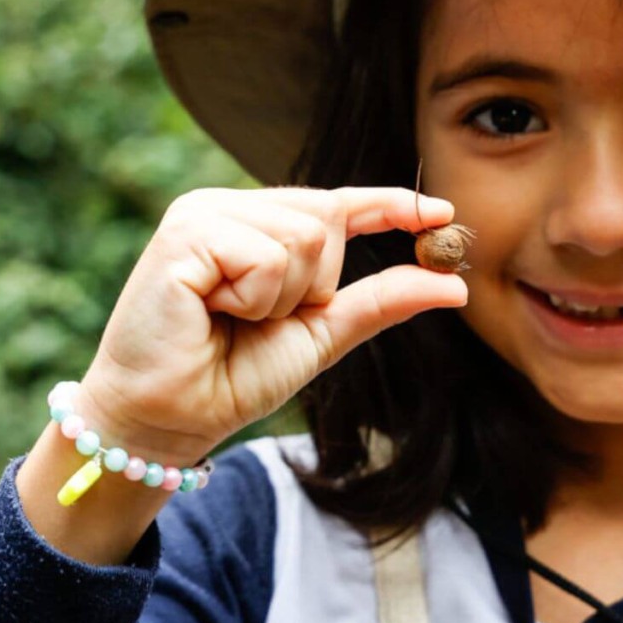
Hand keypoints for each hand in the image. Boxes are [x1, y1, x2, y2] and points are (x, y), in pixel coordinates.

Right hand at [74, 186, 466, 467]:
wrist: (167, 419)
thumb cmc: (232, 376)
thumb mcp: (322, 334)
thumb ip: (381, 301)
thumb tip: (455, 286)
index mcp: (255, 223)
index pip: (335, 203)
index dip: (391, 205)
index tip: (445, 214)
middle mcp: (227, 206)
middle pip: (328, 218)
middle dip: (316, 283)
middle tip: (258, 318)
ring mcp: (202, 213)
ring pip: (305, 237)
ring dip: (282, 297)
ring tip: (231, 317)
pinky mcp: (184, 233)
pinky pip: (268, 257)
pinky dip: (256, 298)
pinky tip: (212, 311)